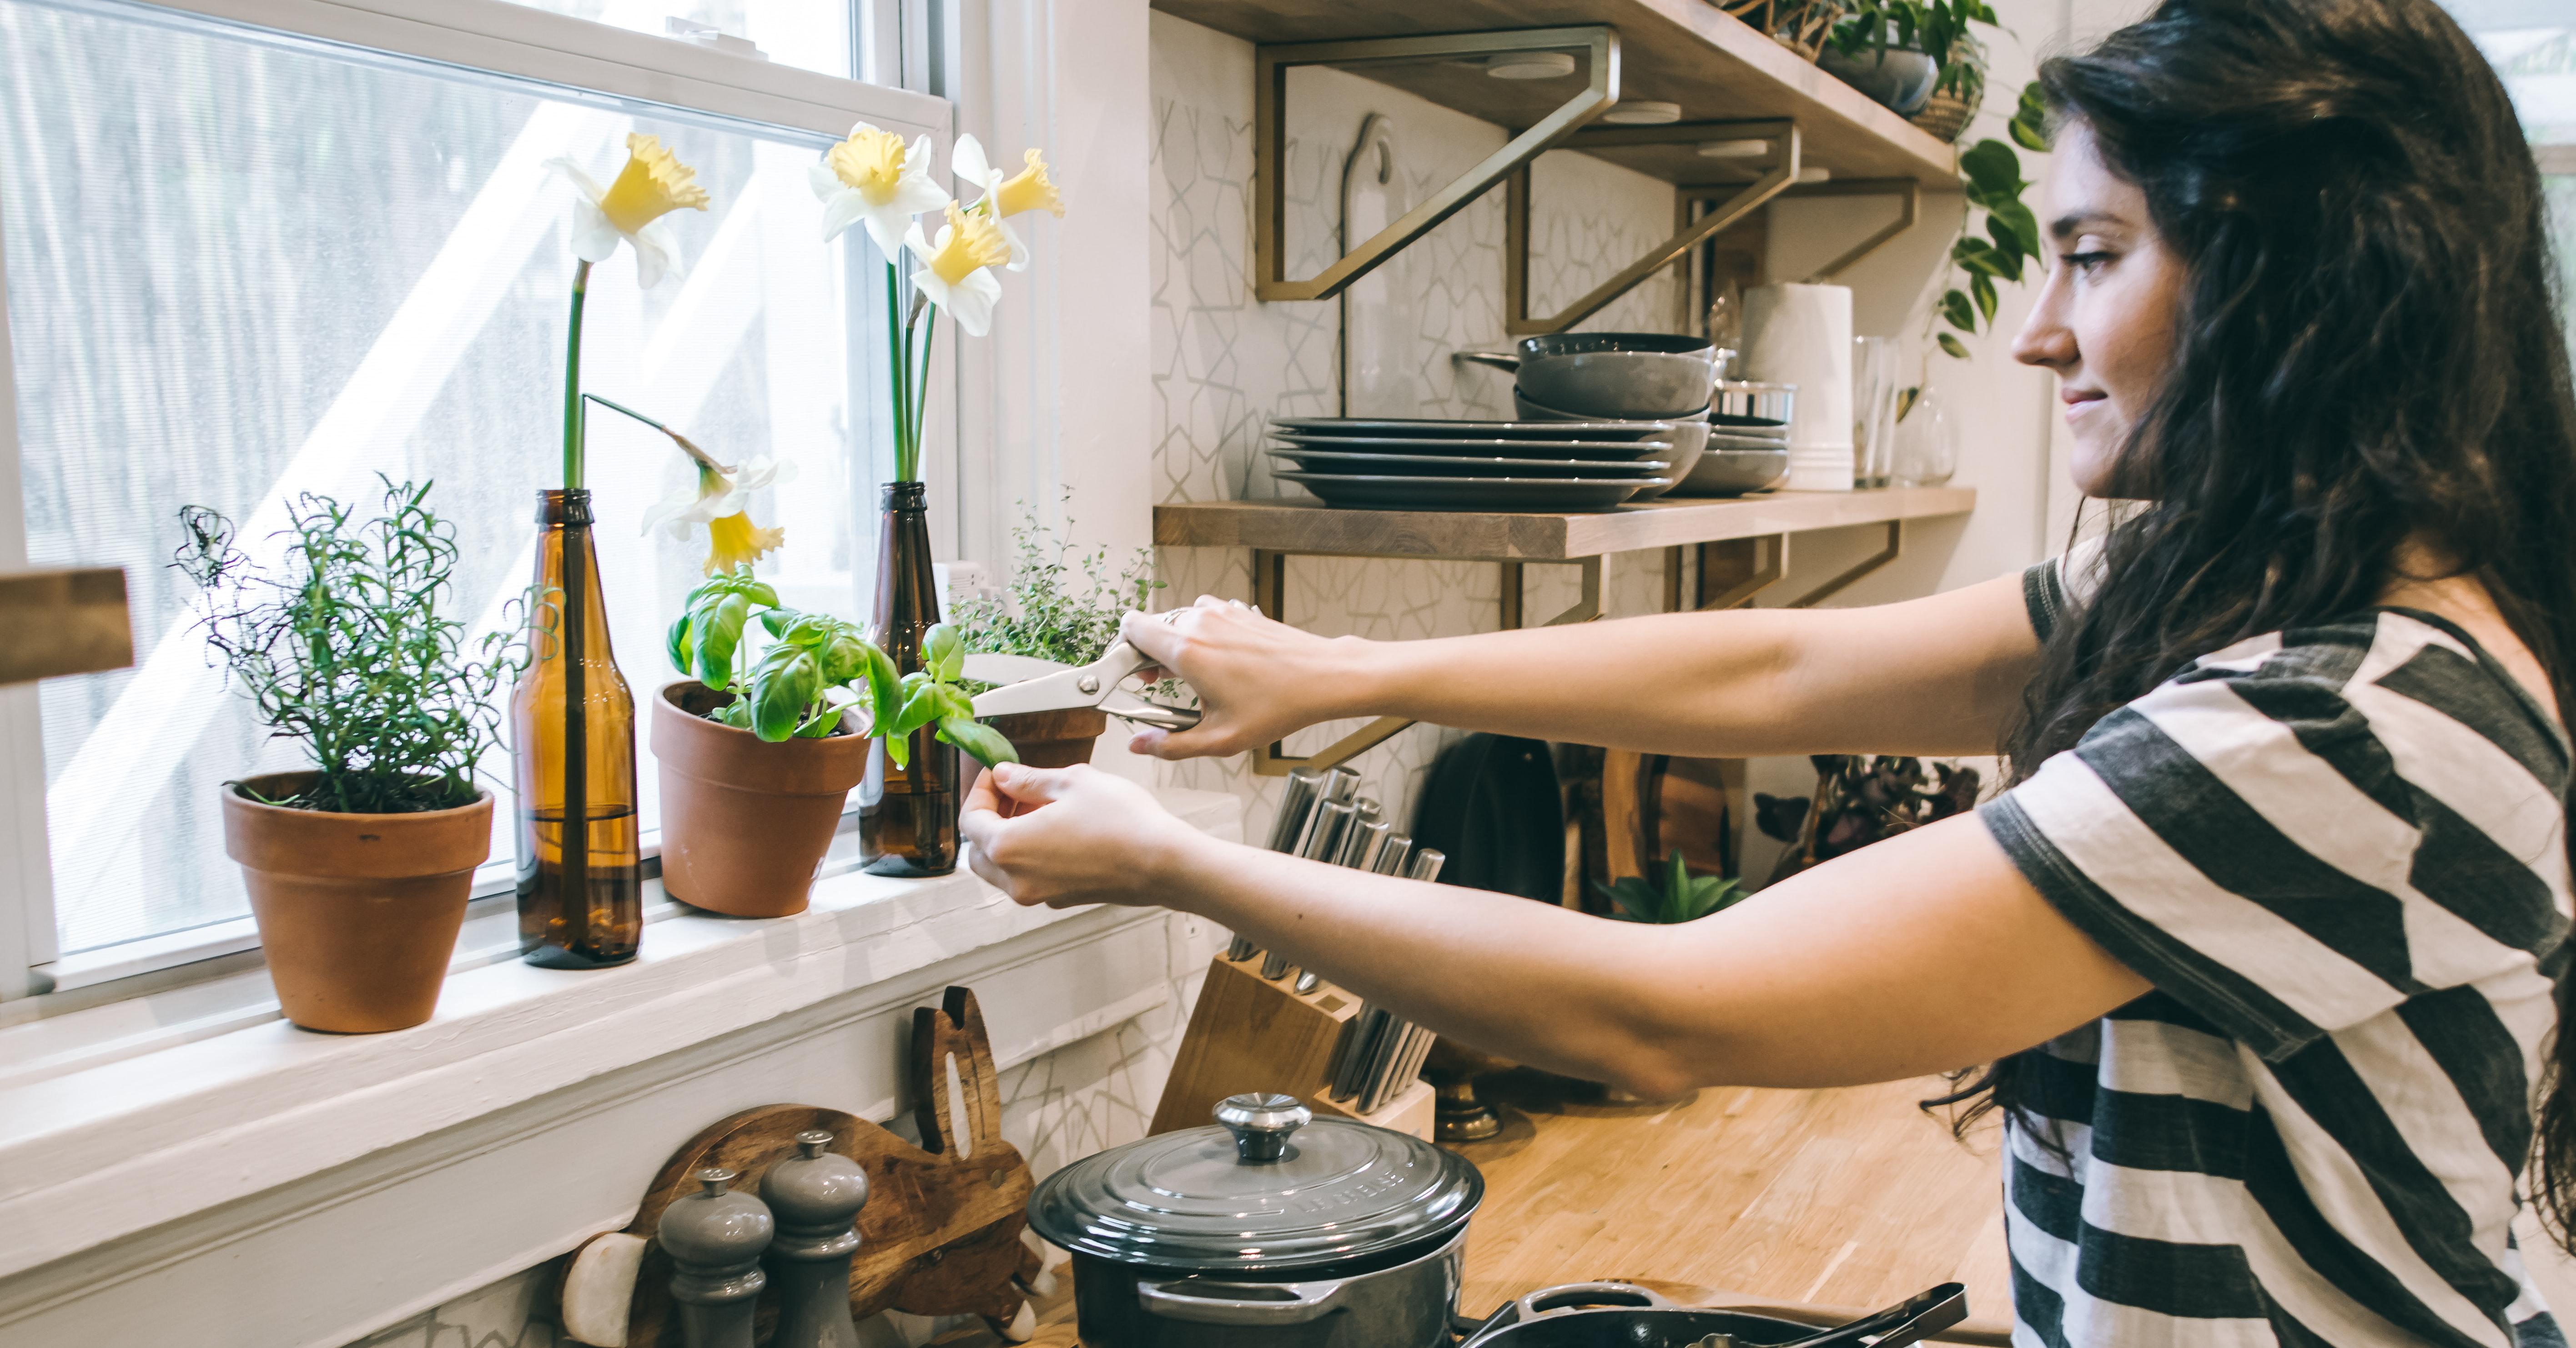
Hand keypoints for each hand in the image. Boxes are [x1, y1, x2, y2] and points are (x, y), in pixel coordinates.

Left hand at [962, 762, 1204, 908]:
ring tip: (1039, 806)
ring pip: (1002, 868)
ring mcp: (1039, 894)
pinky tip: (1056, 828)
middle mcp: (1017, 879)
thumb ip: (1028, 780)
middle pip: (979, 850)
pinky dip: (1029, 853)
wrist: (1164, 863)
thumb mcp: (1071, 783)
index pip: (971, 820)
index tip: (998, 774)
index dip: (980, 791)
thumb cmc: (1122, 823)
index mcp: (1009, 847)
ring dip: (1008, 837)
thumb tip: (1004, 776)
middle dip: (990, 817)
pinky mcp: (1061, 899)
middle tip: (1013, 790)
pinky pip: (1029, 876)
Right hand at [1116, 596, 1366, 758]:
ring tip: (1192, 677)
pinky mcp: (1238, 610)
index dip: (1124, 651)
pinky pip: (1204, 617)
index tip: (1134, 675)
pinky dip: (1201, 635)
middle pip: (1153, 627)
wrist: (1323, 677)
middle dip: (1150, 655)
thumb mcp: (1220, 739)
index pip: (1131, 627)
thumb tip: (1140, 747)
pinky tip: (1218, 664)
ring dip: (1177, 645)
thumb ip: (1172, 745)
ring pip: (1179, 622)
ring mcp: (1221, 612)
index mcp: (1186, 650)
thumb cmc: (1278, 705)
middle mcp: (1199, 621)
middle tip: (1162, 685)